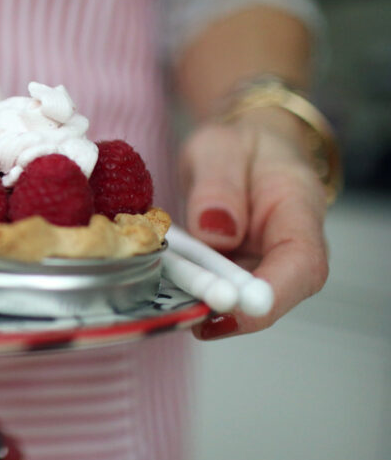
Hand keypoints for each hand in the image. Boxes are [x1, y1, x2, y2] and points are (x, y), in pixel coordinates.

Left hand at [179, 108, 328, 338]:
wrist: (243, 151)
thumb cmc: (241, 147)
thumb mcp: (221, 148)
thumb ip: (218, 186)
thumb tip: (216, 232)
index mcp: (300, 212)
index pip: (302, 266)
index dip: (269, 296)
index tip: (228, 306)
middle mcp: (288, 251)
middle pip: (267, 296)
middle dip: (221, 309)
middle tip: (178, 312)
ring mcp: (261, 268)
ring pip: (236, 301)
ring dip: (197, 304)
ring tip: (159, 302)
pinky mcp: (233, 276)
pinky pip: (212, 292)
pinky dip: (184, 293)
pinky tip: (156, 292)